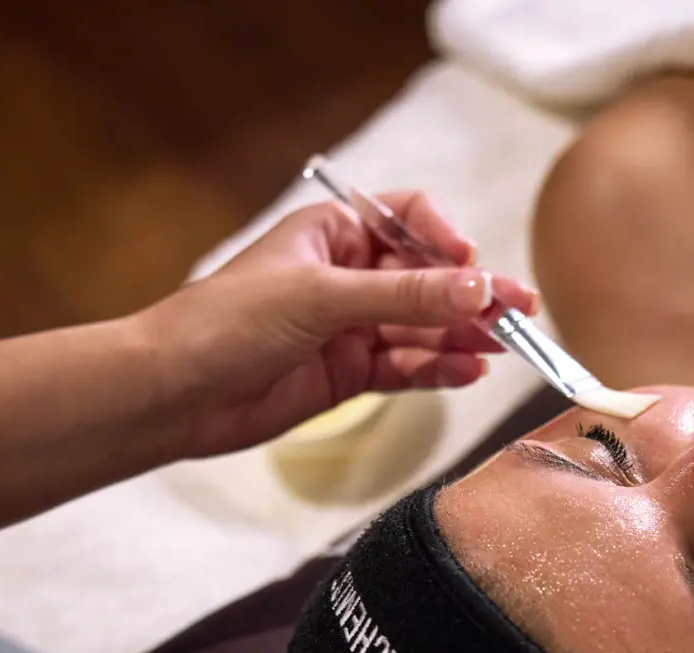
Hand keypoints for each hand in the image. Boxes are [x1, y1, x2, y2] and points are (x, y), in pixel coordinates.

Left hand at [135, 192, 539, 458]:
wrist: (174, 392)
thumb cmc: (225, 323)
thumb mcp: (321, 298)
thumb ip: (404, 295)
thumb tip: (476, 286)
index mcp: (333, 233)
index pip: (410, 220)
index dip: (446, 242)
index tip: (472, 269)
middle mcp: (347, 275)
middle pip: (427, 278)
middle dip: (471, 296)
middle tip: (519, 313)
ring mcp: (350, 327)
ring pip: (423, 327)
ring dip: (463, 336)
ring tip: (504, 348)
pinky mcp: (349, 374)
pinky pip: (407, 367)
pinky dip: (438, 369)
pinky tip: (468, 372)